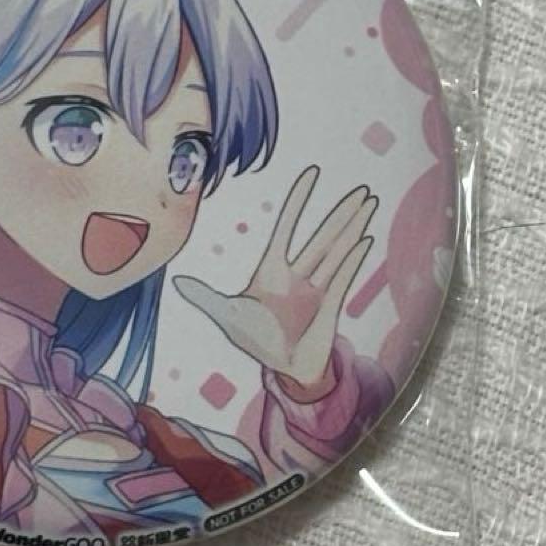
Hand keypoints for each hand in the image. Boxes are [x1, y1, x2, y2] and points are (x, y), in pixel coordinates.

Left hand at [174, 166, 375, 389]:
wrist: (283, 371)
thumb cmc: (257, 340)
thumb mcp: (227, 316)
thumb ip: (205, 297)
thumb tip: (176, 282)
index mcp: (273, 271)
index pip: (287, 228)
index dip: (299, 202)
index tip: (311, 175)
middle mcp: (298, 275)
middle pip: (322, 238)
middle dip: (340, 214)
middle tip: (360, 189)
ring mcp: (316, 289)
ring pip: (337, 252)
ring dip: (353, 229)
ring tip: (369, 204)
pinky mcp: (329, 306)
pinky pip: (344, 277)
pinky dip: (354, 258)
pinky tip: (365, 239)